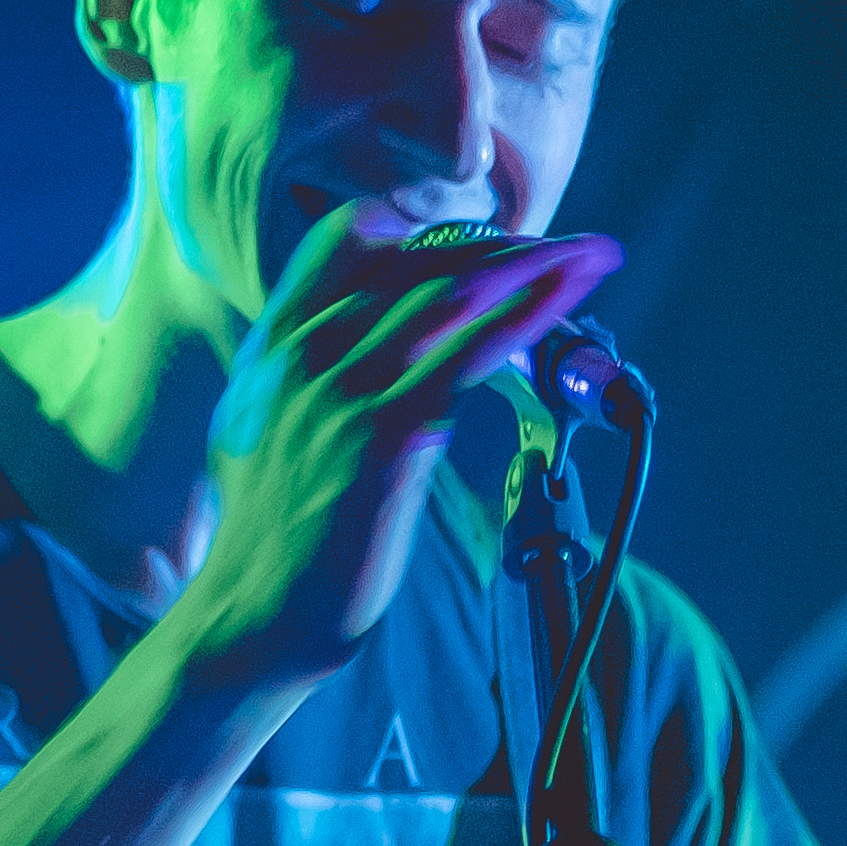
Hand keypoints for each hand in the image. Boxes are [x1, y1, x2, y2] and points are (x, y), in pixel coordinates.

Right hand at [176, 205, 619, 691]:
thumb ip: (304, 383)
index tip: (480, 248)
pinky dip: (531, 317)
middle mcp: (306, 351)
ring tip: (594, 256)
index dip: (422, 230)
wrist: (252, 615)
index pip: (348, 237)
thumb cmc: (271, 543)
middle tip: (567, 248)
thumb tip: (355, 363)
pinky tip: (571, 298)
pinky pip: (473, 354)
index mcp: (275, 345)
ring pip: (453, 294)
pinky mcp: (387, 433)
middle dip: (502, 246)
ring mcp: (343, 388)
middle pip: (417, 262)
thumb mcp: (263, 436)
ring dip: (534, 266)